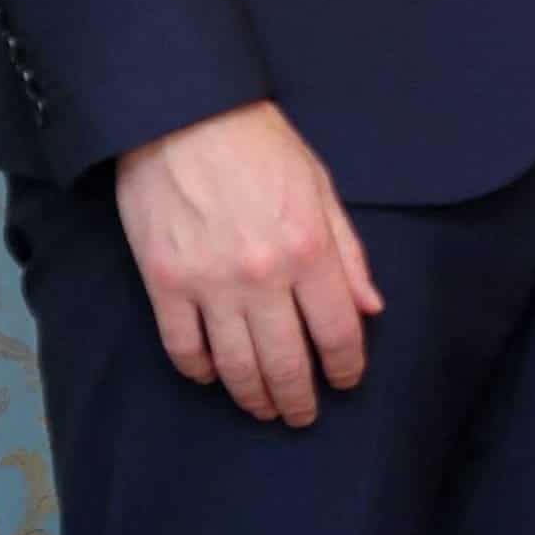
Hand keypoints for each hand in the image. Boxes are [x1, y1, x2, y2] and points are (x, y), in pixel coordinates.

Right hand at [113, 99, 384, 426]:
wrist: (183, 118)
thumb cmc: (261, 147)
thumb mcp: (321, 187)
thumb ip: (348, 251)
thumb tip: (371, 307)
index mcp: (309, 249)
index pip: (338, 330)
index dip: (347, 366)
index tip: (347, 382)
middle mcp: (263, 276)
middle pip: (287, 362)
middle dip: (299, 398)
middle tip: (304, 415)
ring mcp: (209, 285)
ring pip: (236, 366)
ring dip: (254, 397)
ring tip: (265, 408)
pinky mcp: (164, 286)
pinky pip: (183, 349)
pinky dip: (200, 372)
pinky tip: (214, 377)